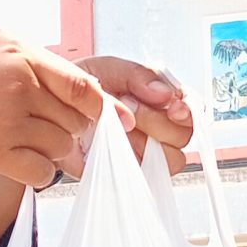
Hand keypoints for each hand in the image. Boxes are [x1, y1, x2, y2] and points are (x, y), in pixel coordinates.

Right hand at [0, 23, 118, 188]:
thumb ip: (18, 51)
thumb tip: (48, 66)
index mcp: (21, 55)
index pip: (82, 84)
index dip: (106, 106)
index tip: (119, 119)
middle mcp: (21, 88)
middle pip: (75, 119)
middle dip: (79, 131)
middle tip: (76, 139)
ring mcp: (8, 122)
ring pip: (61, 146)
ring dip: (61, 153)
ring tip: (50, 152)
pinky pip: (39, 172)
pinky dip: (42, 174)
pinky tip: (31, 168)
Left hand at [75, 55, 192, 175]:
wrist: (53, 111)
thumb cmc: (85, 88)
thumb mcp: (110, 69)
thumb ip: (139, 75)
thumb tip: (165, 93)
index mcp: (163, 102)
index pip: (193, 109)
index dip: (188, 110)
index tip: (173, 107)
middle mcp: (160, 129)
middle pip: (183, 135)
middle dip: (155, 120)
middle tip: (128, 106)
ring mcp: (148, 154)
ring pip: (170, 159)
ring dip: (144, 142)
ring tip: (117, 127)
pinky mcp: (131, 173)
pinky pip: (143, 177)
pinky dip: (130, 163)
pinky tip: (112, 148)